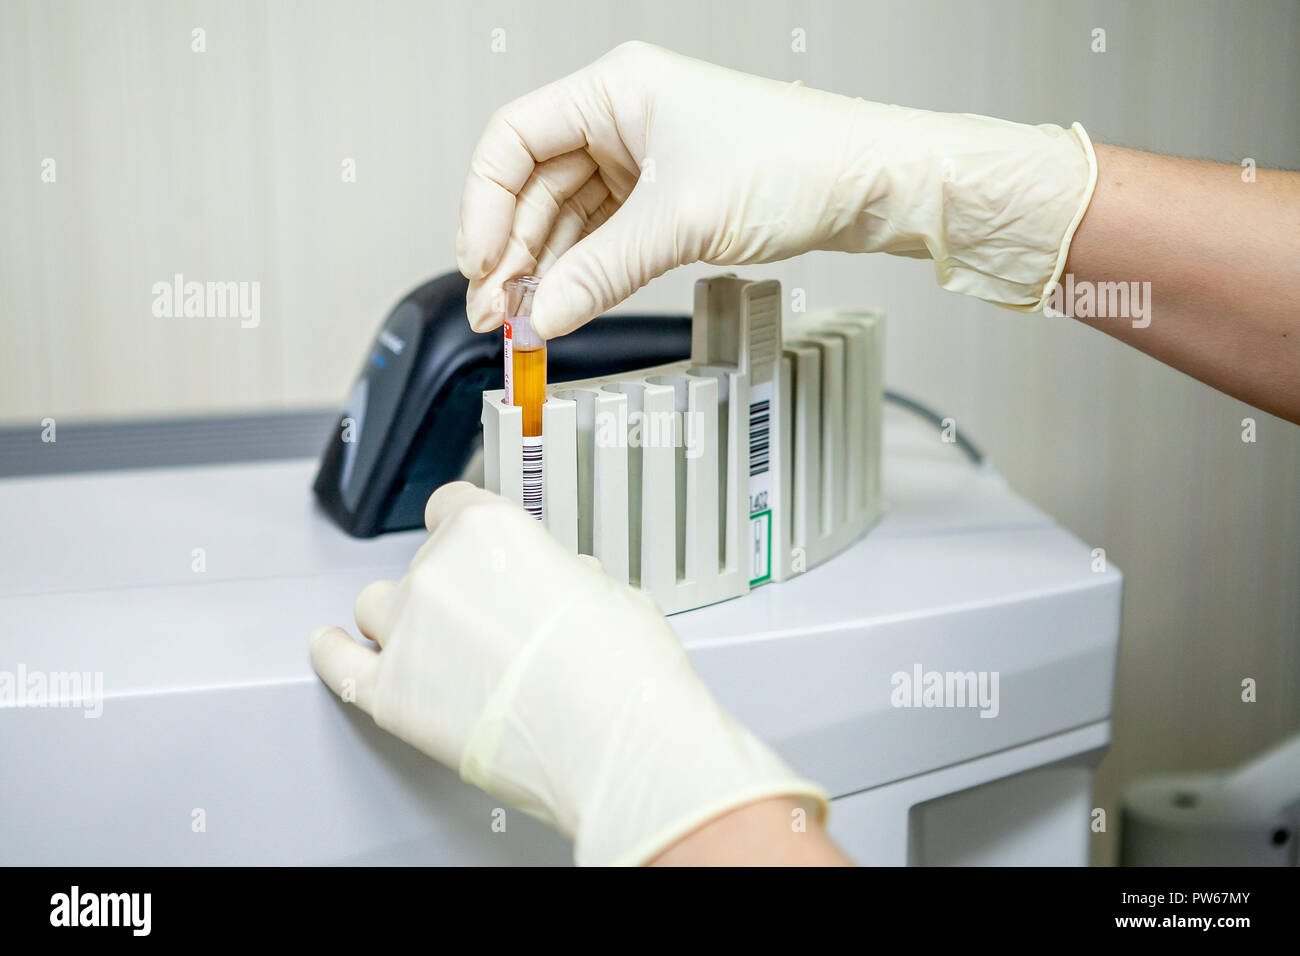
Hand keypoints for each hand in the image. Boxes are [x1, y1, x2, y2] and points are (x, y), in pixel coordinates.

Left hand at [309, 481, 825, 864]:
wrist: (613, 741)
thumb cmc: (621, 670)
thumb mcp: (606, 590)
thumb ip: (560, 575)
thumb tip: (555, 586)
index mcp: (490, 531)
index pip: (452, 506)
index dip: (465, 533)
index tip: (470, 552)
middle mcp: (436, 570)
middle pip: (421, 564)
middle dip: (450, 592)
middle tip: (489, 629)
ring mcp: (406, 631)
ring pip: (377, 608)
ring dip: (402, 624)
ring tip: (438, 654)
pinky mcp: (388, 695)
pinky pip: (337, 664)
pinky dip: (334, 653)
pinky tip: (336, 648)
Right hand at [456, 41, 1095, 337]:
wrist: (869, 182)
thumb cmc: (796, 162)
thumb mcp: (681, 221)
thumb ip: (601, 271)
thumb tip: (543, 314)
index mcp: (616, 91)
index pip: (514, 140)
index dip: (484, 205)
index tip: (479, 265)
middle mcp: (623, 119)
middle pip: (535, 185)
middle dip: (512, 251)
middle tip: (498, 313)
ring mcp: (645, 159)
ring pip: (568, 216)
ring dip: (544, 268)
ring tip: (524, 320)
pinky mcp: (668, 197)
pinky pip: (605, 235)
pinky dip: (584, 271)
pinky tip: (565, 303)